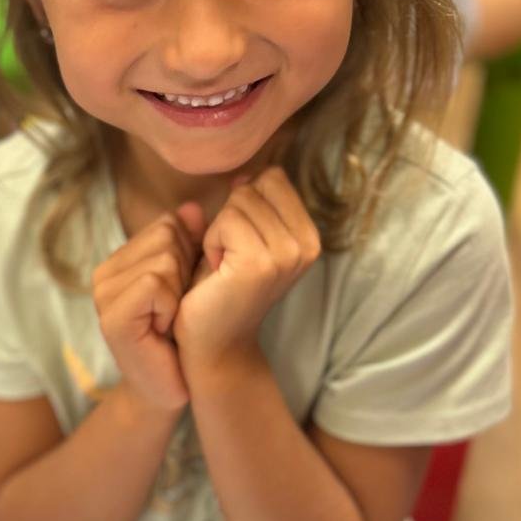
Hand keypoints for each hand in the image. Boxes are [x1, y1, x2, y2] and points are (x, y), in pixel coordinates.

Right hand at [92, 204, 205, 410]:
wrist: (172, 387)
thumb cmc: (182, 336)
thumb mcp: (188, 280)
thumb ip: (188, 243)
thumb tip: (192, 207)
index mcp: (119, 261)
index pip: (167, 223)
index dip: (189, 256)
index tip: (181, 294)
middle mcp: (104, 274)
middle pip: (166, 236)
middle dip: (185, 272)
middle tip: (175, 310)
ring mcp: (103, 295)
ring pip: (164, 259)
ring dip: (180, 293)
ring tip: (168, 321)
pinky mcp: (111, 316)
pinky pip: (155, 284)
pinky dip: (171, 307)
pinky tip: (162, 331)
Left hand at [176, 167, 319, 370]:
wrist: (215, 345)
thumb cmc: (221, 290)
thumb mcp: (244, 239)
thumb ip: (252, 206)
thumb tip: (246, 175)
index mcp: (309, 236)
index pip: (273, 179)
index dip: (245, 206)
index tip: (239, 246)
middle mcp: (306, 244)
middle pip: (256, 186)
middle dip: (231, 217)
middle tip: (228, 258)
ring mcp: (287, 254)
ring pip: (239, 201)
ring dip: (219, 232)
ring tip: (223, 267)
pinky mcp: (261, 263)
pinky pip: (226, 221)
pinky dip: (211, 242)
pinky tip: (217, 272)